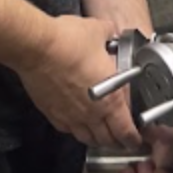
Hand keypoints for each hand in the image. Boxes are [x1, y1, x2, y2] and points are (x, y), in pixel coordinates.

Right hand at [17, 15, 141, 150]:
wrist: (37, 48)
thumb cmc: (69, 42)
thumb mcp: (100, 31)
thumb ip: (110, 35)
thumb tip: (111, 32)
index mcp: (111, 98)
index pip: (125, 129)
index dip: (133, 137)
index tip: (135, 138)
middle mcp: (91, 113)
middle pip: (107, 139)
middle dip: (116, 141)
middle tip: (121, 139)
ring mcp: (70, 116)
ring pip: (86, 138)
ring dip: (96, 139)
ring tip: (101, 135)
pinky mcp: (52, 113)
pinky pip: (67, 129)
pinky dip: (75, 130)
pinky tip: (77, 123)